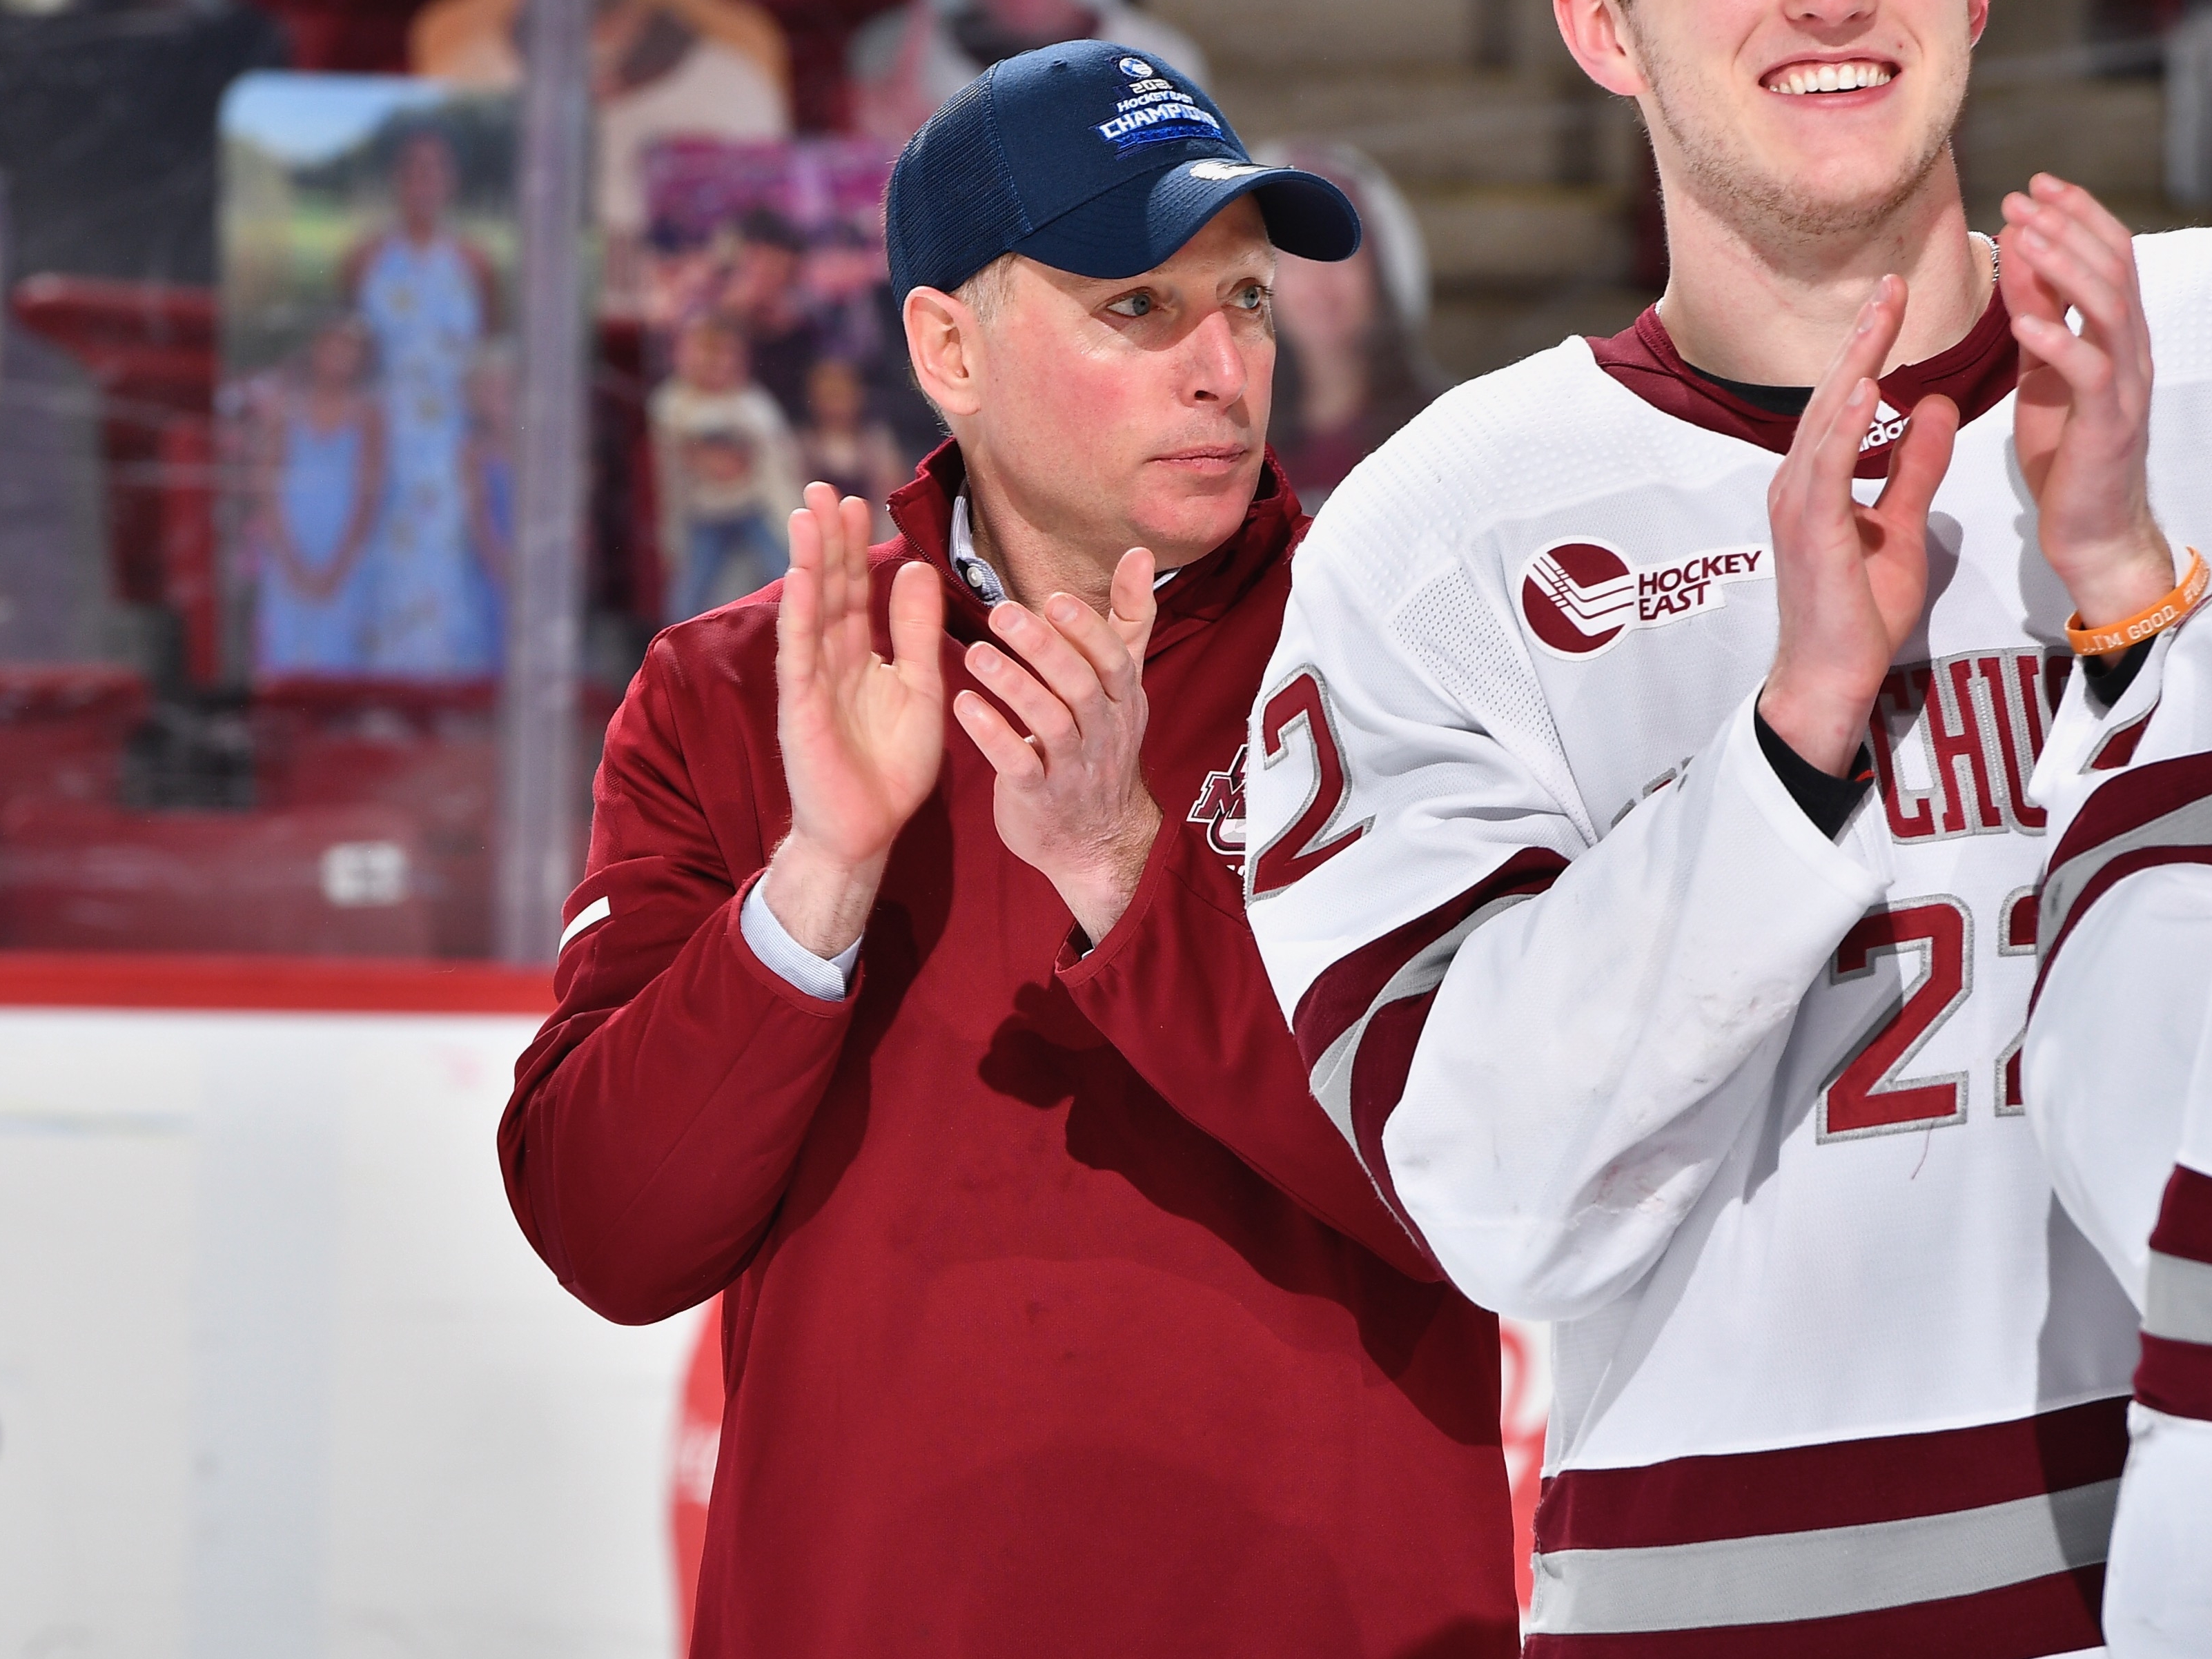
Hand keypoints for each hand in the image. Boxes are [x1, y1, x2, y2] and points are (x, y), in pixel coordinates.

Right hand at [765, 482, 944, 957]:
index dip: (854, 547)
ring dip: (808, 562)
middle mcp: (828, 662)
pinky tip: (804, 577)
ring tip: (807, 513)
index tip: (857, 500)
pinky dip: (801, 613)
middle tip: (824, 488)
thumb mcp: (918, 689)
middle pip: (827, 588)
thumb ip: (914, 632)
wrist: (867, 831)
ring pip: (809, 611)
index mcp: (857, 657)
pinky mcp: (800, 708)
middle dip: (826, 539)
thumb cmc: (891, 769)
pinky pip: (800, 652)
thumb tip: (916, 569)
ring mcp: (810, 683)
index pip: (853, 590)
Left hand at [953, 547, 1161, 943]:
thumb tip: (1141, 553)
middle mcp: (1104, 732)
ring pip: (1051, 723)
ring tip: (975, 654)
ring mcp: (1073, 768)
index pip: (1114, 661)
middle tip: (1001, 613)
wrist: (1098, 841)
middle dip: (1044, 649)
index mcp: (1122, 701)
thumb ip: (1129, 619)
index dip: (1087, 631)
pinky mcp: (1040, 797)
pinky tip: (964, 706)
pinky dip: (992, 736)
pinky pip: (1018, 766)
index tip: (1055, 598)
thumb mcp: (1122, 686)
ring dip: (1013, 686)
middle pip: (1080, 687)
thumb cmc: (1101, 746)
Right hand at [1760, 275, 1958, 775]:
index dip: (1868, 348)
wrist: (1832, 674)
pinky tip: (1866, 389)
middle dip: (1861, 338)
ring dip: (1853, 365)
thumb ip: (1914, 468)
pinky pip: (1827, 467)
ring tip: (1880, 317)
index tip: (1894, 300)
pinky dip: (1844, 426)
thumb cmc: (1859, 613)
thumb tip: (1931, 407)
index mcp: (1817, 482)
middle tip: (1890, 283)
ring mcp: (1798, 506)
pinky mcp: (1809, 530)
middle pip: (1829, 396)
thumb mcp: (1903, 526)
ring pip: (1824, 421)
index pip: (1843, 400)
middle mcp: (1798, 484)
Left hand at [1999, 174, 2174, 640]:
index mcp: (2113, 339)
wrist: (2090, 529)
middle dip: (2069, 227)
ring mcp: (2124, 386)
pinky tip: (2026, 320)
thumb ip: (2035, 319)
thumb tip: (2020, 261)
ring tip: (2030, 236)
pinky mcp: (2108, 423)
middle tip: (2025, 196)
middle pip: (2114, 270)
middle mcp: (2129, 353)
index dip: (2075, 218)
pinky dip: (2060, 340)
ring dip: (2068, 267)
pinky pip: (2090, 372)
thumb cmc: (2067, 453)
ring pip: (2110, 309)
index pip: (2106, 259)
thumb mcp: (2041, 374)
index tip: (2036, 187)